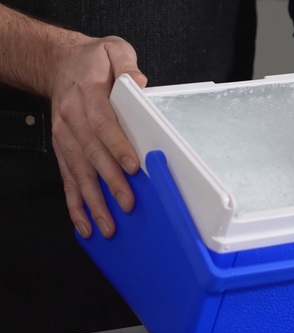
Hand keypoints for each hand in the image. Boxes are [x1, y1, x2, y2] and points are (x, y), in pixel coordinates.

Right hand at [49, 34, 147, 238]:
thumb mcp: (113, 50)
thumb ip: (127, 64)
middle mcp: (72, 118)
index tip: (132, 166)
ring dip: (92, 201)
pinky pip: (67, 178)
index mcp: (88, 94)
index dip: (117, 146)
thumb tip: (139, 84)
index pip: (103, 124)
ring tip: (106, 225)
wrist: (58, 63)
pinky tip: (84, 223)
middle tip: (127, 203)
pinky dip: (74, 203)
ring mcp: (65, 136)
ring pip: (78, 172)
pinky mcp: (63, 149)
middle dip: (110, 182)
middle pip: (92, 154)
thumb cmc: (92, 61)